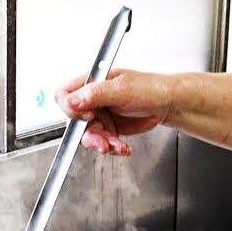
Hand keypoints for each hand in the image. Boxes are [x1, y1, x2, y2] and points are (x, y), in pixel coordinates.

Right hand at [55, 69, 173, 155]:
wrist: (167, 104)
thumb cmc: (149, 89)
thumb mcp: (121, 89)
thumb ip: (95, 94)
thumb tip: (72, 100)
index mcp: (92, 82)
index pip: (64, 94)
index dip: (70, 108)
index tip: (88, 116)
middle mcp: (92, 99)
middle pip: (75, 121)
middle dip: (90, 134)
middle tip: (103, 140)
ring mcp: (100, 115)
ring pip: (88, 135)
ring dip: (102, 143)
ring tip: (117, 145)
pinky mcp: (108, 128)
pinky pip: (102, 142)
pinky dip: (112, 148)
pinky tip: (123, 146)